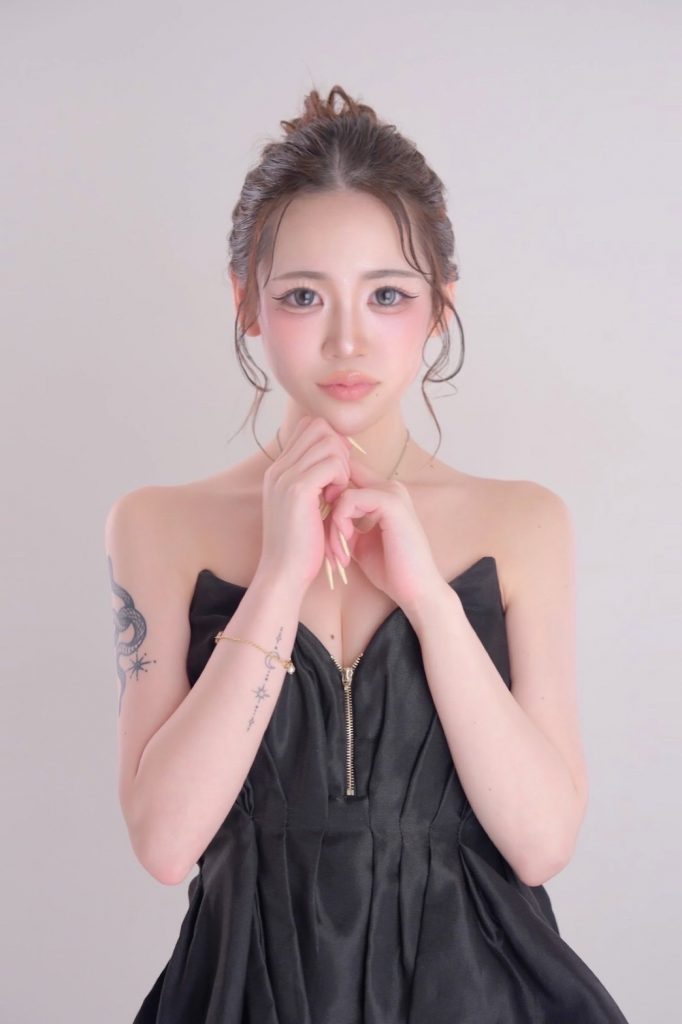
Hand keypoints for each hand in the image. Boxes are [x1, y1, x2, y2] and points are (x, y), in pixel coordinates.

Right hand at [258, 416, 352, 594]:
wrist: (283, 573)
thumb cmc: (300, 546)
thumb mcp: (304, 507)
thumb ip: (313, 481)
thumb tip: (336, 459)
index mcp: (278, 470)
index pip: (308, 427)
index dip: (330, 442)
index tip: (337, 471)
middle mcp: (278, 468)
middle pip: (318, 426)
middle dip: (338, 448)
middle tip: (341, 479)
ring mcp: (285, 477)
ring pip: (327, 441)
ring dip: (342, 464)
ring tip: (338, 491)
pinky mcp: (298, 490)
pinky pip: (331, 463)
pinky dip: (341, 477)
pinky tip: (337, 498)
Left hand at [327, 456, 441, 612]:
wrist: (415, 588)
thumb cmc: (390, 568)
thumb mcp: (359, 541)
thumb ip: (346, 522)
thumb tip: (324, 512)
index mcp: (384, 495)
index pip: (349, 475)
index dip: (330, 494)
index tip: (324, 524)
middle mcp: (390, 488)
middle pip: (341, 484)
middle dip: (328, 514)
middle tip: (331, 545)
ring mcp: (392, 493)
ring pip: (343, 494)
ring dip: (334, 523)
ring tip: (339, 550)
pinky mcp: (391, 503)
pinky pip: (350, 499)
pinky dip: (341, 521)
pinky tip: (347, 541)